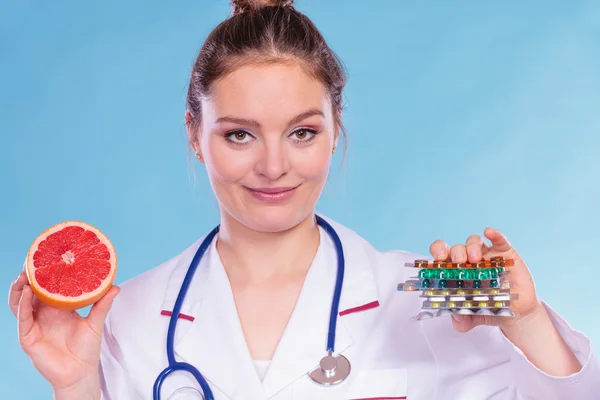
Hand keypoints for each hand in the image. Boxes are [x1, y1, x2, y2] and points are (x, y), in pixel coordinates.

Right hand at [8, 268, 119, 392]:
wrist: (80, 372)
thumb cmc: (86, 348)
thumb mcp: (95, 322)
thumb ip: (102, 304)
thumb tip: (115, 286)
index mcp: (57, 309)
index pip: (48, 288)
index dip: (45, 274)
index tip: (48, 256)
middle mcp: (43, 315)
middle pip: (31, 292)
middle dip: (29, 277)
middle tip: (32, 260)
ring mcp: (34, 325)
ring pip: (20, 303)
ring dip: (20, 288)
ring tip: (24, 274)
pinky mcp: (28, 337)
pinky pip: (22, 318)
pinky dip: (23, 304)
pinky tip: (27, 292)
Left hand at [429, 228, 542, 332]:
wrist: (517, 312)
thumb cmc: (490, 309)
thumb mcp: (475, 316)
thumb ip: (463, 320)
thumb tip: (456, 319)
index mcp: (456, 271)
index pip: (441, 257)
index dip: (437, 254)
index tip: (437, 259)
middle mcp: (469, 260)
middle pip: (457, 248)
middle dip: (455, 252)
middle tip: (459, 262)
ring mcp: (486, 254)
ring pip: (474, 241)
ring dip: (471, 246)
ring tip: (475, 258)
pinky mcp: (504, 252)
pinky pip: (499, 239)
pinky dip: (494, 234)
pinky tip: (489, 232)